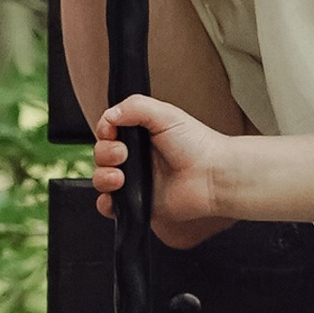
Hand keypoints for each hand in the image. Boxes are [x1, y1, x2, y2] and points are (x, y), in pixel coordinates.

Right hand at [94, 93, 236, 248]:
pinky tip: (118, 194)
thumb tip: (109, 116)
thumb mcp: (166, 114)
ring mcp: (136, 182)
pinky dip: (107, 202)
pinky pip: (110, 206)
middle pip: (101, 155)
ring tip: (120, 176)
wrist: (212, 176)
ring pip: (101, 179)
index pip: (108, 132)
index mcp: (141, 136)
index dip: (105, 131)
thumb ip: (134, 106)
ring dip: (103, 176)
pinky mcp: (137, 204)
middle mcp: (137, 159)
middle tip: (122, 154)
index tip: (112, 131)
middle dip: (105, 153)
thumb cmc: (198, 146)